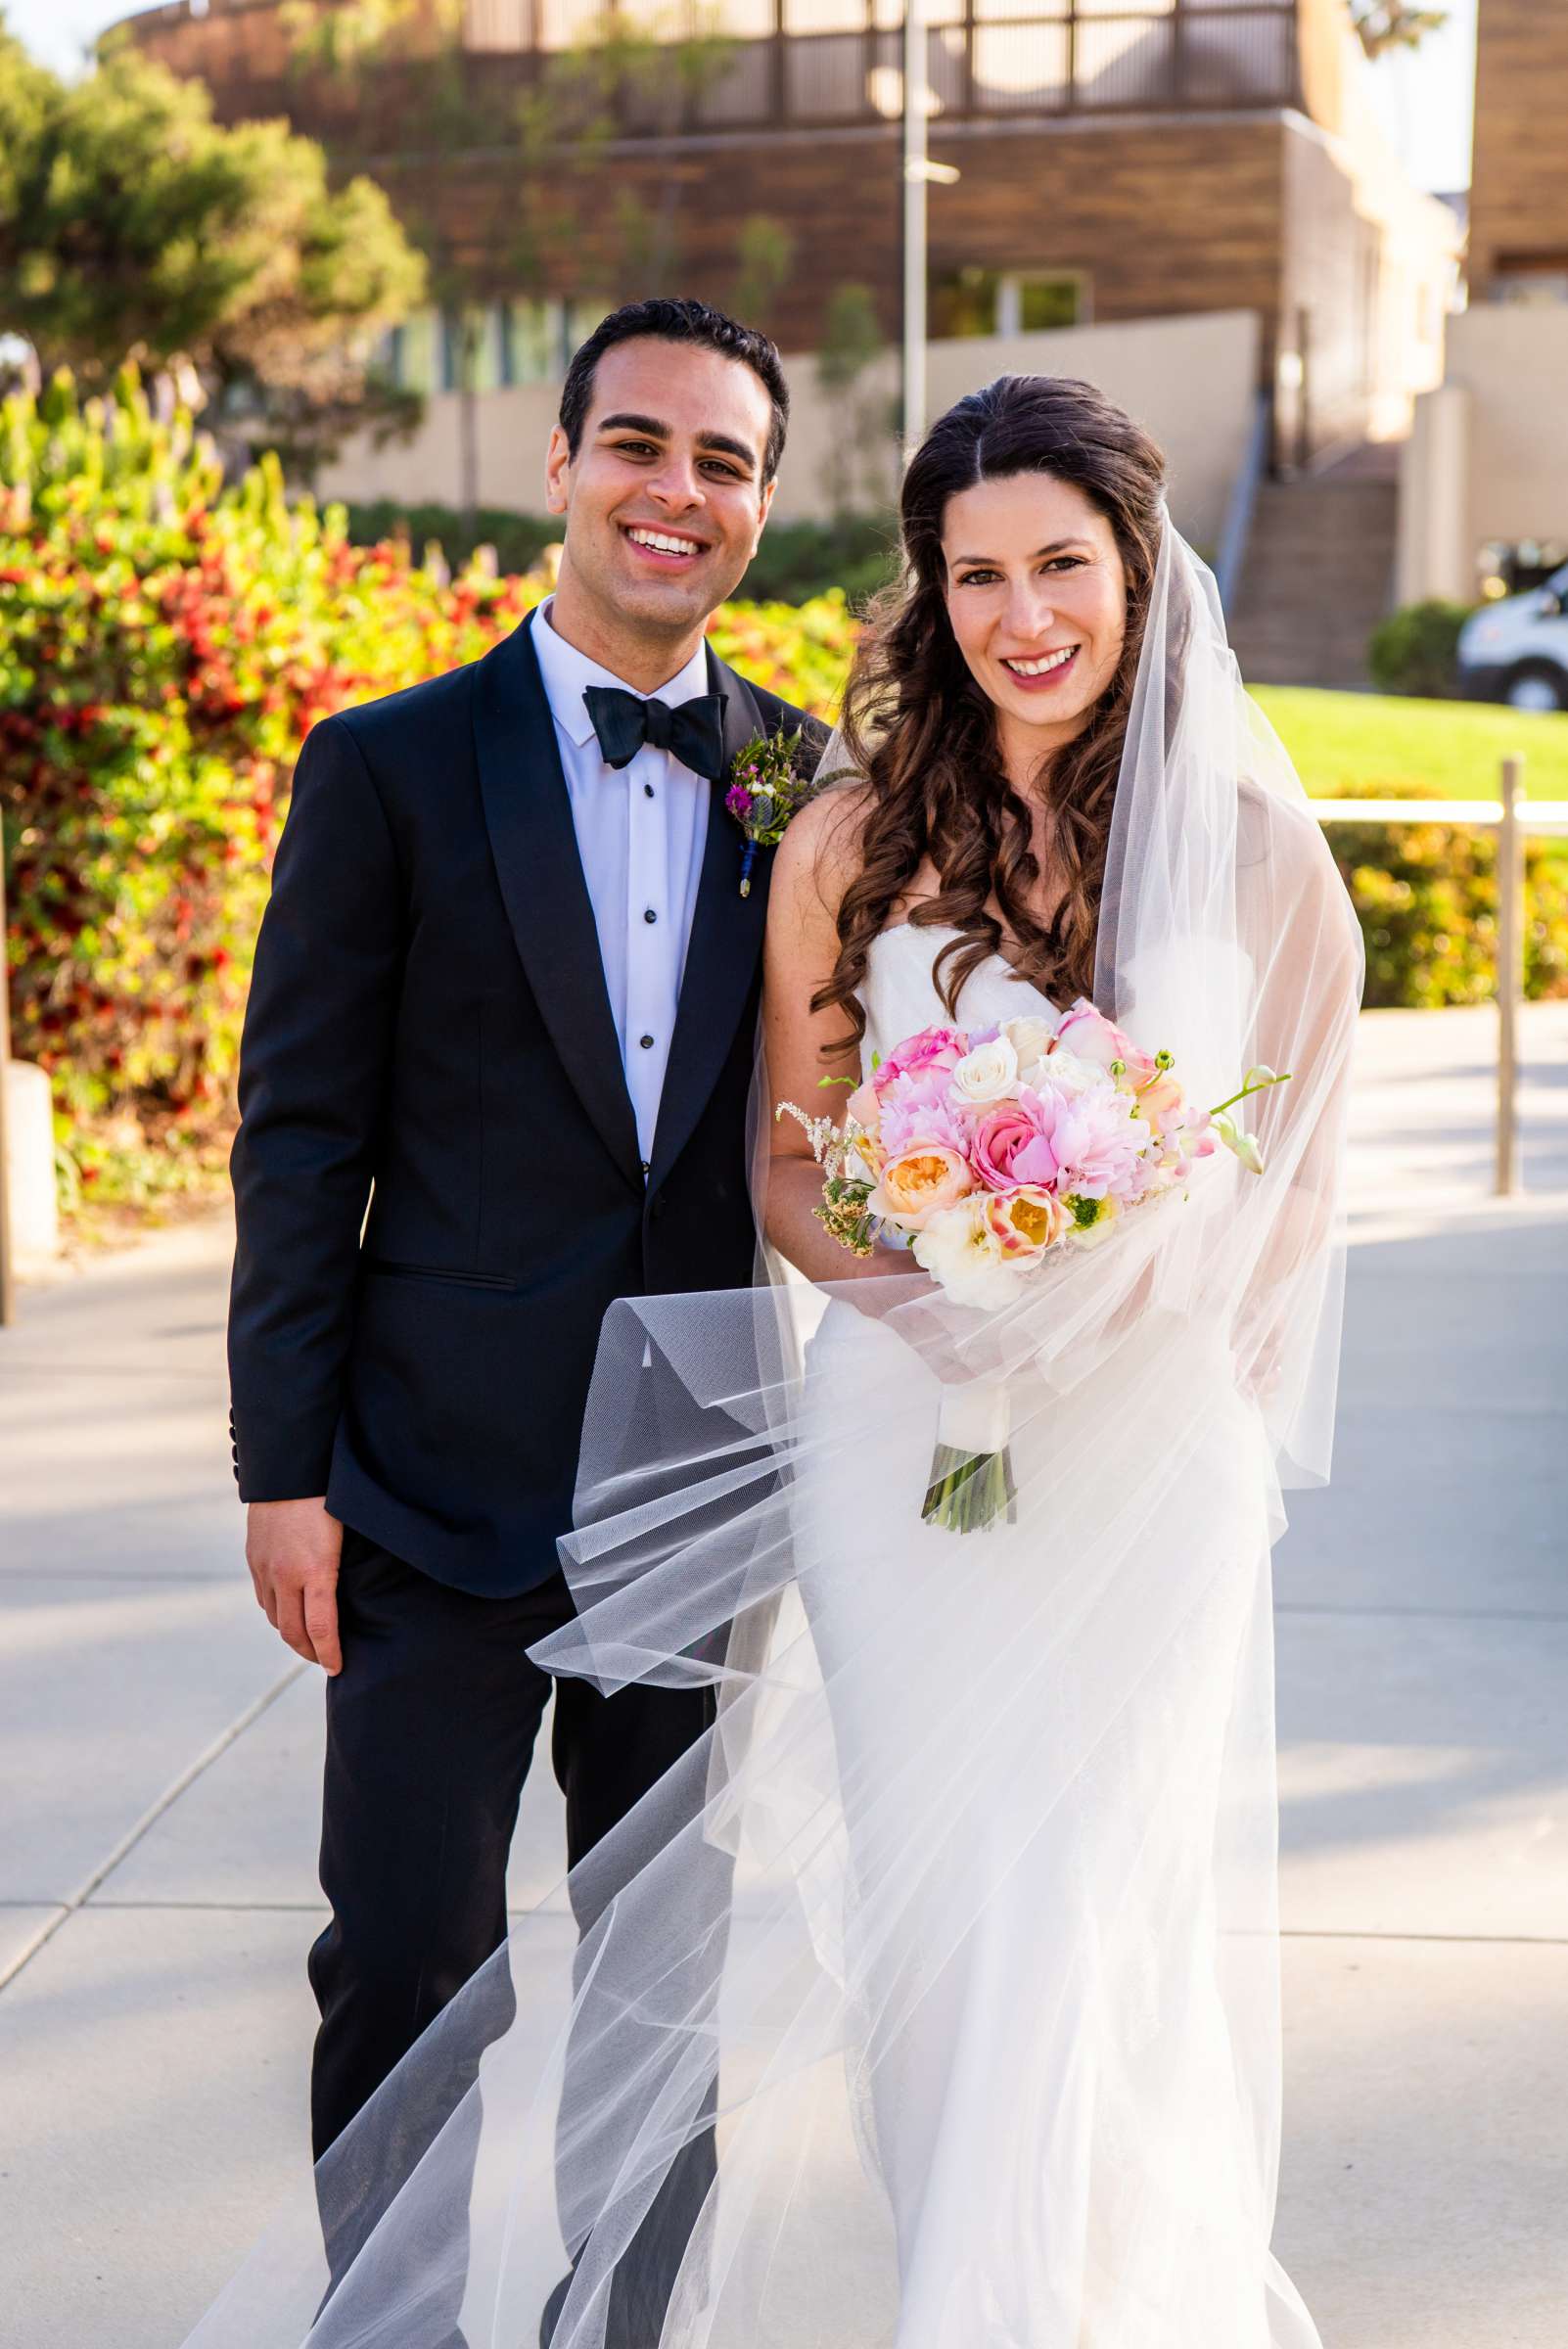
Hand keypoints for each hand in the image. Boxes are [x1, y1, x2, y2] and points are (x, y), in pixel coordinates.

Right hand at [246, 1496, 343, 1673]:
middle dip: (310, 1652)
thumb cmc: (330, 1498)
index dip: (330, 1654)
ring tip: (310, 1640)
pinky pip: (263, 1598)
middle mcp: (285, 1575)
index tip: (338, 1668)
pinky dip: (277, 1613)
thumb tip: (353, 1597)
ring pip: (275, 1618)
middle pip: (293, 1632)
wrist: (289, 1469)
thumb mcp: (347, 1535)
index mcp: (315, 1570)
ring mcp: (266, 1568)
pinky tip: (289, 1612)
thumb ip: (344, 1569)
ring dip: (292, 1634)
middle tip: (325, 1660)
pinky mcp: (254, 1559)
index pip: (321, 1628)